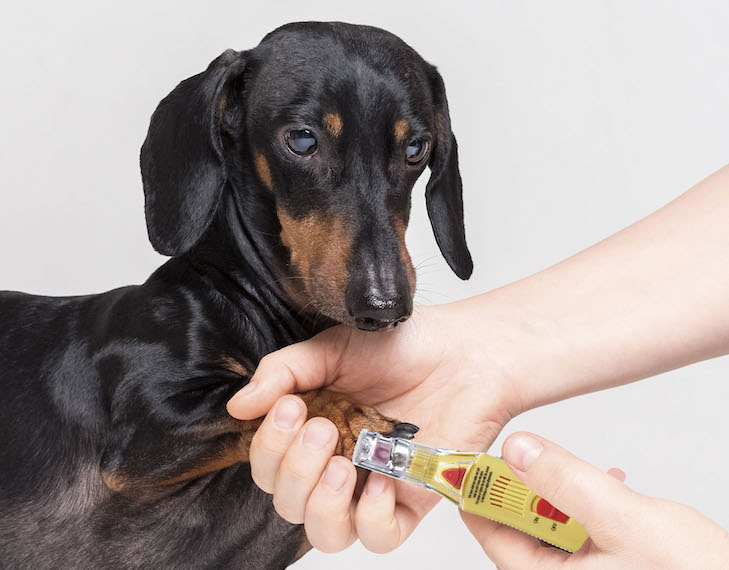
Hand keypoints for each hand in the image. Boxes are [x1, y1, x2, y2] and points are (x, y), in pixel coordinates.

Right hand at [226, 302, 526, 552]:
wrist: (466, 352)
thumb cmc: (404, 346)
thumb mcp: (332, 348)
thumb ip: (284, 372)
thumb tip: (239, 406)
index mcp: (311, 429)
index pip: (267, 464)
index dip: (268, 446)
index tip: (289, 407)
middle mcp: (335, 462)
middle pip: (287, 502)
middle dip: (292, 469)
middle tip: (318, 426)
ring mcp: (371, 484)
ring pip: (325, 533)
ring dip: (319, 504)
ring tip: (340, 463)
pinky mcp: (411, 499)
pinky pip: (379, 537)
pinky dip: (370, 518)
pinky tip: (379, 480)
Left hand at [462, 432, 728, 568]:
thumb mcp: (625, 521)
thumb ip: (566, 483)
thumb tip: (518, 450)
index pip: (490, 534)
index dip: (481, 492)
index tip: (477, 457)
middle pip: (518, 529)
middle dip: (526, 490)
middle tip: (531, 455)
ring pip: (550, 529)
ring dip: (560, 497)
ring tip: (581, 474)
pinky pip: (579, 537)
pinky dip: (587, 512)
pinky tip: (610, 489)